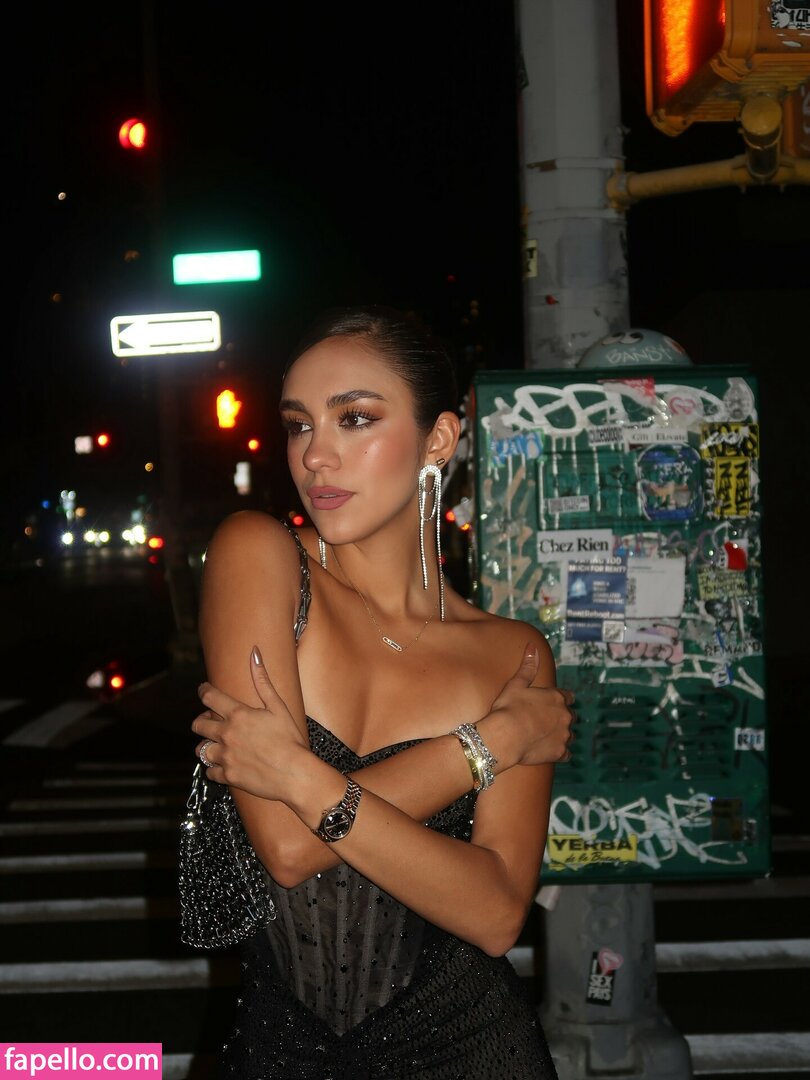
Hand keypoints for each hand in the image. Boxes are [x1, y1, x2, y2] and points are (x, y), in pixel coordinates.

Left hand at [191, 646, 308, 801]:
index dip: (203, 691)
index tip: (203, 689)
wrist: (294, 774)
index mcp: (238, 715)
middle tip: (210, 721)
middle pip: (198, 724)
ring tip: (217, 745)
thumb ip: (263, 681)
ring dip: (206, 746)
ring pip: (200, 750)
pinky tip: (223, 766)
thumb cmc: (290, 739)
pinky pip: (210, 772)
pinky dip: (214, 769)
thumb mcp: (279, 707)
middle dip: (202, 720)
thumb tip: (254, 653)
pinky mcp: (228, 776)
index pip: (209, 697)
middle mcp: (227, 734)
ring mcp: (225, 756)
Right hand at [482, 644, 575, 767]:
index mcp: (556, 697)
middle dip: (563, 717)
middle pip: (571, 715)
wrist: (505, 736)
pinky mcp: (560, 753)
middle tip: (547, 720)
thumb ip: (528, 666)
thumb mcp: (516, 684)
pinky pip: (567, 754)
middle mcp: (565, 715)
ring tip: (548, 736)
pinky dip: (561, 752)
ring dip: (562, 734)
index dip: (562, 699)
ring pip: (570, 734)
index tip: (556, 702)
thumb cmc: (508, 708)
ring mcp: (564, 735)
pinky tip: (551, 751)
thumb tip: (532, 647)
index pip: (568, 696)